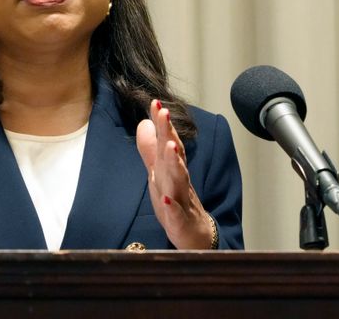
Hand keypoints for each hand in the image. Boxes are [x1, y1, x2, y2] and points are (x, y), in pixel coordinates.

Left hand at [136, 100, 213, 248]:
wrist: (194, 236)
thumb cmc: (176, 202)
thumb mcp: (159, 174)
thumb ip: (151, 150)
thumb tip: (144, 123)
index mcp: (171, 168)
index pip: (168, 141)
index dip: (162, 122)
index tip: (155, 102)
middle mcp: (178, 179)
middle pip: (174, 154)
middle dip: (169, 133)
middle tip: (164, 113)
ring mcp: (181, 200)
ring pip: (179, 179)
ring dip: (175, 163)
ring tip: (170, 147)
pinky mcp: (180, 221)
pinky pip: (176, 213)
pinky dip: (171, 206)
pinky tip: (165, 199)